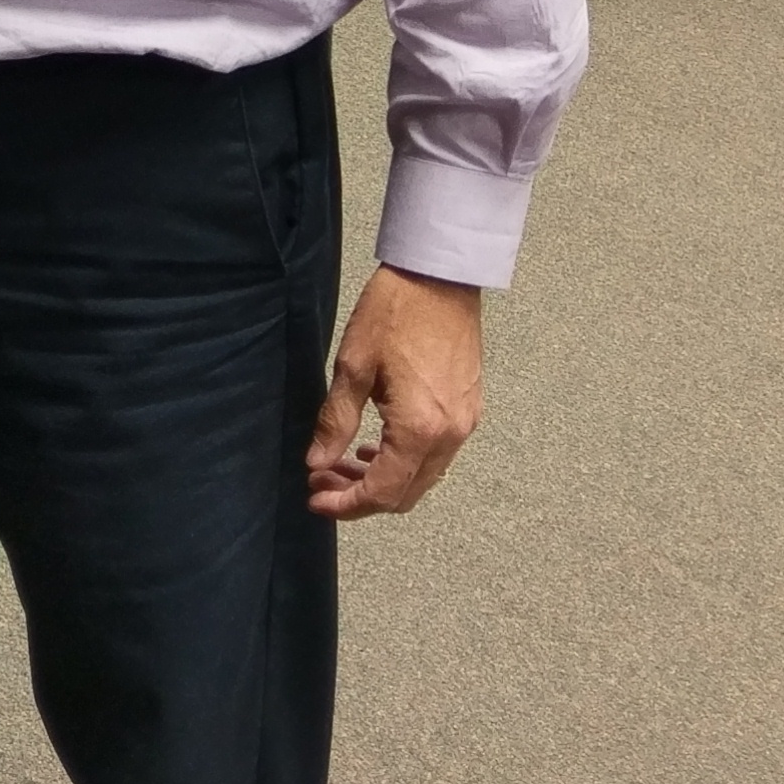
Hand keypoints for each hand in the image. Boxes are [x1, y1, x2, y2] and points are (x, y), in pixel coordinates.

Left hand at [306, 266, 483, 518]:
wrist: (439, 278)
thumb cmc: (394, 314)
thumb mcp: (353, 367)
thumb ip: (335, 421)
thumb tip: (316, 463)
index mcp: (420, 429)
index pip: (383, 491)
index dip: (346, 505)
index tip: (315, 500)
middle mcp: (450, 436)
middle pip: (406, 494)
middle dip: (360, 497)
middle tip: (321, 483)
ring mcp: (464, 424)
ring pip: (422, 477)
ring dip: (382, 480)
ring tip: (340, 466)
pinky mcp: (469, 409)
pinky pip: (436, 456)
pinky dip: (404, 461)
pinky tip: (374, 445)